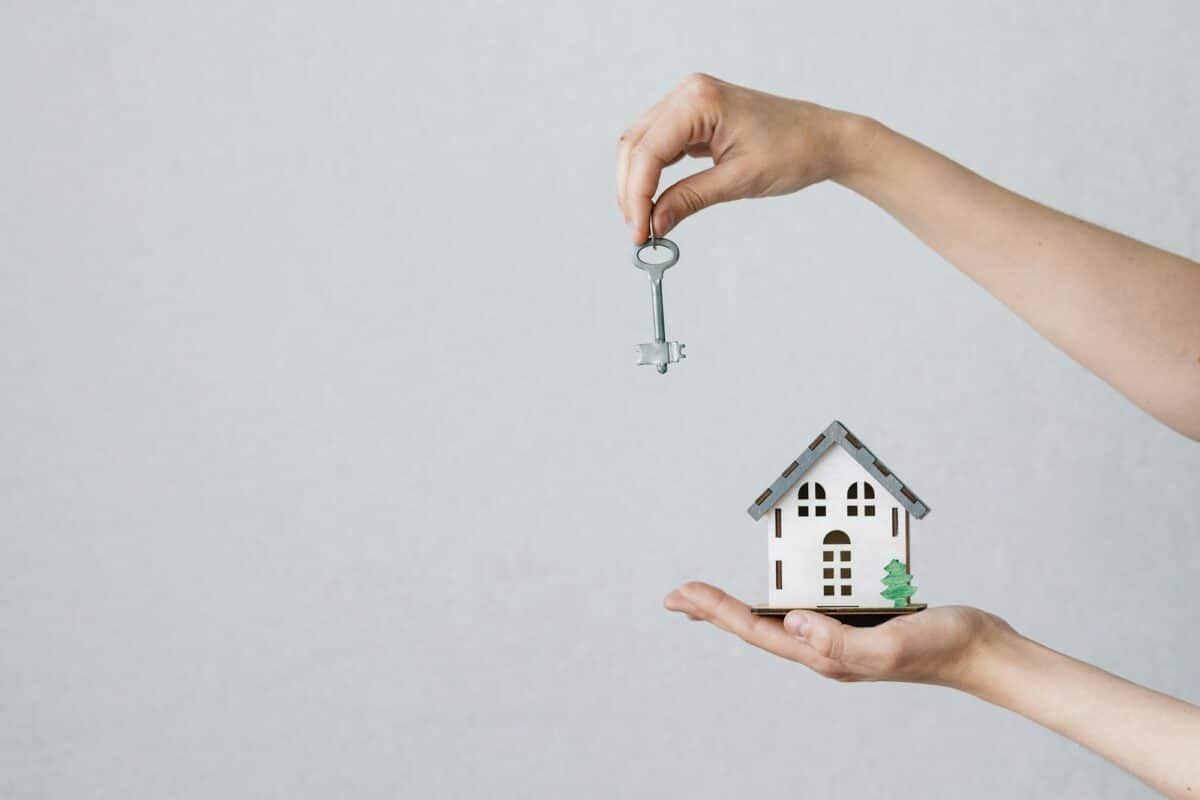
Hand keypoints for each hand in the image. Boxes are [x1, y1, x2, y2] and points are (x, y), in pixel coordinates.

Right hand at [616, 73, 870, 242]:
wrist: (824, 139)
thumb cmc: (794, 151)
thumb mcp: (738, 181)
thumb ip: (689, 199)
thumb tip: (653, 224)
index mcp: (700, 100)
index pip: (649, 152)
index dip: (637, 196)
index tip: (638, 233)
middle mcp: (688, 92)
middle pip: (635, 145)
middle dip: (631, 191)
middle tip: (638, 232)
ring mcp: (689, 100)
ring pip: (641, 144)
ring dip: (637, 183)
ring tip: (644, 221)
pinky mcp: (694, 114)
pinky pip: (658, 143)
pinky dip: (652, 173)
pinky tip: (655, 200)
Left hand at [664, 581, 1008, 686]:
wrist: (982, 652)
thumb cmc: (942, 647)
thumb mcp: (891, 643)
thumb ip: (841, 640)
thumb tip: (792, 622)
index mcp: (827, 655)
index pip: (760, 631)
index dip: (719, 611)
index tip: (685, 594)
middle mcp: (827, 649)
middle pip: (758, 629)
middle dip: (715, 612)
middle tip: (677, 596)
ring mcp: (841, 639)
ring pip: (778, 622)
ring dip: (740, 609)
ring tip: (709, 599)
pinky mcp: (857, 625)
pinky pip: (806, 611)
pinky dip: (779, 600)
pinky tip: (777, 595)